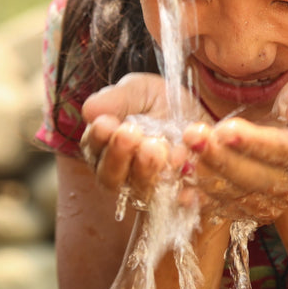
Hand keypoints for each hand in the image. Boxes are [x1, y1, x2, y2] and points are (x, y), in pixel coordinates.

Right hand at [80, 73, 206, 201]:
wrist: (198, 115)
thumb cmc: (159, 102)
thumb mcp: (139, 91)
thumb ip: (117, 99)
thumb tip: (89, 110)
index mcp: (104, 146)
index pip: (93, 148)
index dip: (98, 137)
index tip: (106, 123)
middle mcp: (120, 173)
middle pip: (110, 177)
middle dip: (119, 155)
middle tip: (130, 133)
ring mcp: (146, 188)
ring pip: (139, 189)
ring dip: (146, 168)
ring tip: (157, 145)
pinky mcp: (175, 196)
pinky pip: (174, 197)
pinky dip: (178, 183)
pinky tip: (182, 163)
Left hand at [181, 73, 287, 222]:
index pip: (285, 150)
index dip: (254, 143)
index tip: (225, 130)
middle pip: (255, 176)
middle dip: (220, 158)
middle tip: (192, 136)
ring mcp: (273, 200)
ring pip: (236, 192)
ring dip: (204, 176)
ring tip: (180, 154)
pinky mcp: (251, 206)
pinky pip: (225, 206)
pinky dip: (202, 198)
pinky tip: (181, 185)